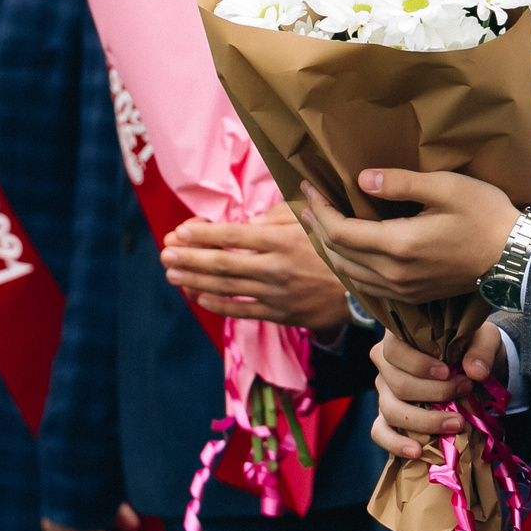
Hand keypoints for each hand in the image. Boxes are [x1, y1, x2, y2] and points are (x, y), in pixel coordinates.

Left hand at [161, 203, 350, 331]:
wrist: (364, 288)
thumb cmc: (336, 246)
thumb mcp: (313, 220)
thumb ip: (279, 217)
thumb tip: (247, 222)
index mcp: (282, 240)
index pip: (233, 236)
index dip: (203, 234)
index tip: (179, 230)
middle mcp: (275, 267)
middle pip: (222, 263)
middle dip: (189, 257)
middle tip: (165, 253)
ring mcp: (276, 293)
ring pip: (227, 287)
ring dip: (195, 280)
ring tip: (172, 273)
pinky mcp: (281, 314)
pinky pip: (242, 310)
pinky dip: (217, 304)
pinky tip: (198, 297)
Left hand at [296, 171, 521, 305]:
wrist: (515, 259)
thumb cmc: (485, 216)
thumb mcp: (446, 187)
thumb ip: (401, 183)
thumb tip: (361, 180)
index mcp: (399, 246)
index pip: (341, 232)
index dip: (320, 210)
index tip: (308, 188)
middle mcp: (394, 274)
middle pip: (338, 255)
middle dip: (318, 229)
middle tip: (306, 204)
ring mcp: (403, 289)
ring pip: (349, 274)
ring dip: (330, 249)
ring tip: (319, 226)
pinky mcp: (412, 295)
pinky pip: (366, 284)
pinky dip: (348, 265)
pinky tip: (349, 251)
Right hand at [367, 322, 500, 463]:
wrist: (473, 369)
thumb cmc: (471, 348)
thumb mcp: (483, 339)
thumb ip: (482, 350)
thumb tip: (476, 372)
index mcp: (400, 337)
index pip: (394, 350)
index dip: (418, 364)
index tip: (447, 372)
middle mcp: (386, 364)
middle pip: (397, 384)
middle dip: (433, 393)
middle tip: (465, 391)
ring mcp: (384, 392)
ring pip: (391, 410)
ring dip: (425, 421)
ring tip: (456, 423)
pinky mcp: (388, 416)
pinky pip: (380, 432)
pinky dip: (396, 444)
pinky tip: (417, 452)